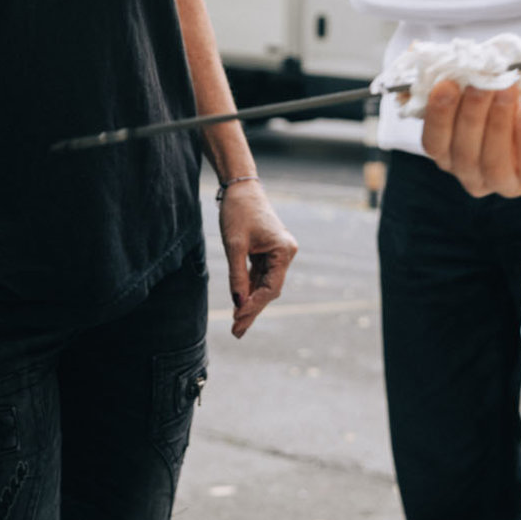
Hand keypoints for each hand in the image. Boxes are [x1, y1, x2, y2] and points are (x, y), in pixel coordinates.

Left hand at [219, 180, 296, 337]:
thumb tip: (238, 303)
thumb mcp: (234, 245)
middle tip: (237, 332)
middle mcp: (286, 253)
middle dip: (252, 309)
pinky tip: (240, 304)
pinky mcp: (268, 252)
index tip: (237, 318)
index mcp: (284, 251)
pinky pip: (260, 276)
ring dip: (250, 302)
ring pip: (265, 285)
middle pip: (270, 289)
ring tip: (237, 325)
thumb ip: (237, 275)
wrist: (240, 188)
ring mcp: (278, 253)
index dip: (254, 305)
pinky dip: (249, 289)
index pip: (271, 287)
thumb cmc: (238, 212)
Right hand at [421, 68, 520, 197]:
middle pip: (460, 155)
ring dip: (496, 124)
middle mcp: (475, 171)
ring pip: (490, 164)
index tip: (445, 83)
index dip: (436, 117)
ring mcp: (506, 180)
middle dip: (468, 117)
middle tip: (481, 84)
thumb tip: (411, 53)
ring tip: (508, 90)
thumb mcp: (486, 68)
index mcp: (454, 149)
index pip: (434, 143)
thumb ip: (450, 65)